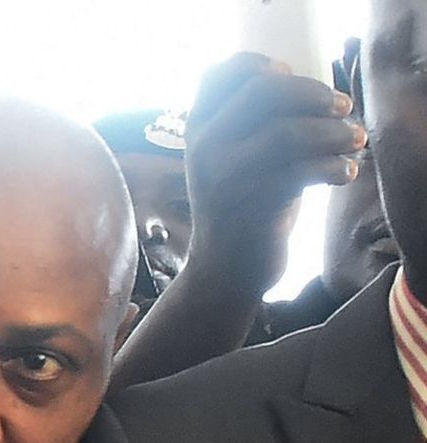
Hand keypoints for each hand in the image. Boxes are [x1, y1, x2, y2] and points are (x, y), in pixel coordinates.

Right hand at [184, 52, 365, 294]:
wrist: (224, 268)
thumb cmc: (240, 207)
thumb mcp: (228, 159)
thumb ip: (248, 125)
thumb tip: (306, 89)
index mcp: (197, 129)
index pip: (218, 75)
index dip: (257, 63)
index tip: (288, 71)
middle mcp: (205, 147)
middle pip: (262, 92)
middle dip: (313, 92)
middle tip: (342, 106)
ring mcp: (225, 175)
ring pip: (288, 131)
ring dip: (334, 132)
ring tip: (356, 140)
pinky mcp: (251, 204)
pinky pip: (303, 171)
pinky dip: (334, 166)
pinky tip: (345, 173)